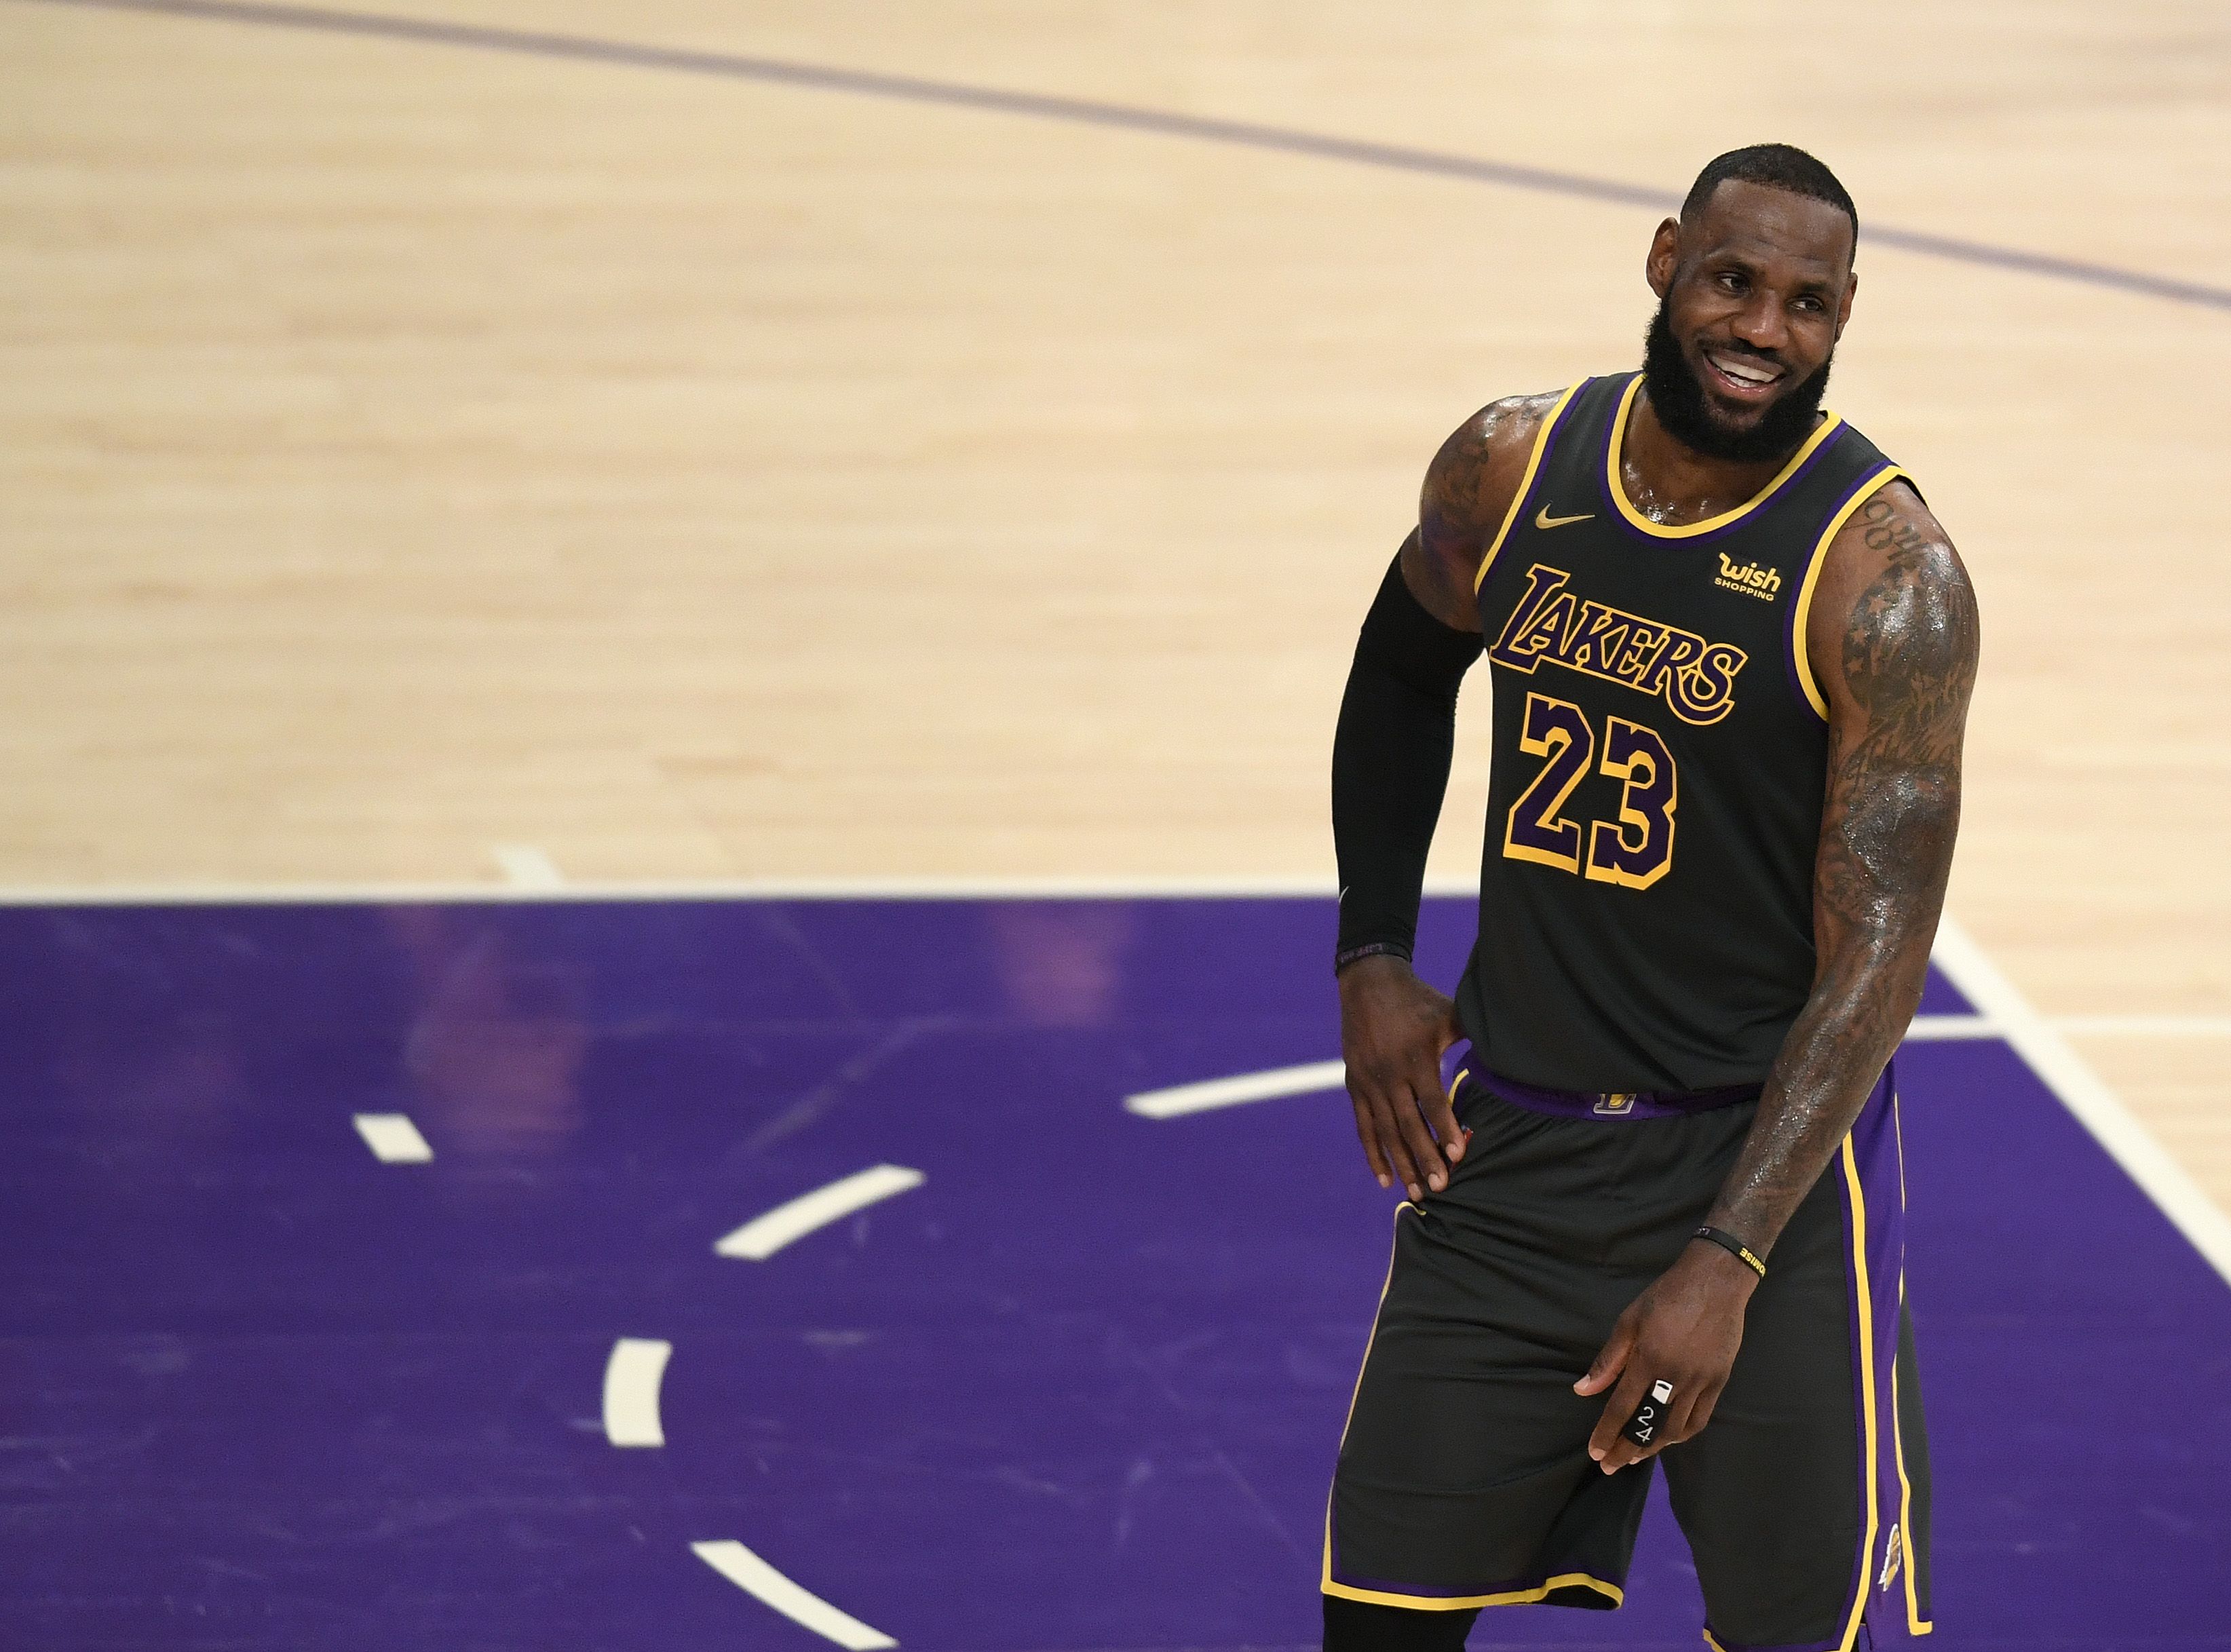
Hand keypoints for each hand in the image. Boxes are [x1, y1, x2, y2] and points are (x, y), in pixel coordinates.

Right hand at [1336, 955, 1463, 1200]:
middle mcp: (1388, 1073)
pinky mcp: (1355, 1085)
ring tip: (1415, 1193)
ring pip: (1385, 1131)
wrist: (1368, 982)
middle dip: (1424, 1158)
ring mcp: (1368, 1081)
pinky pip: (1363, 1126)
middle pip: (1407, 1124)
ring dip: (1400, 1164)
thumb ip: (1473, 1033)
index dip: (1444, 1128)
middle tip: (1440, 1188)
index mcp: (1415, 1057)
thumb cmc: (1418, 999)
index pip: (1432, 1101)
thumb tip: (1512, 1048)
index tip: (1457, 1156)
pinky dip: (1373, 1153)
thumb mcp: (1448, 1013)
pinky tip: (1384, 1179)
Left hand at [1574, 1241, 1759, 1472]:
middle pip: (1649, 1425)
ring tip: (1635, 1455)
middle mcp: (1676, 1377)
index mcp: (1650, 1360)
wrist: (1715, 1282)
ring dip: (1653, 1446)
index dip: (1607, 1433)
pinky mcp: (1719, 1382)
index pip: (1623, 1407)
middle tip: (1611, 1465)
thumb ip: (1608, 1360)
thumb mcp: (1629, 1321)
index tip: (1595, 1453)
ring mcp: (1701, 1381)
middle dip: (1628, 1449)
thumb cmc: (1666, 1297)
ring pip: (1675, 1428)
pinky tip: (1668, 1438)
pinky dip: (1681, 1434)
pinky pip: (1700, 1419)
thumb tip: (1583, 1390)